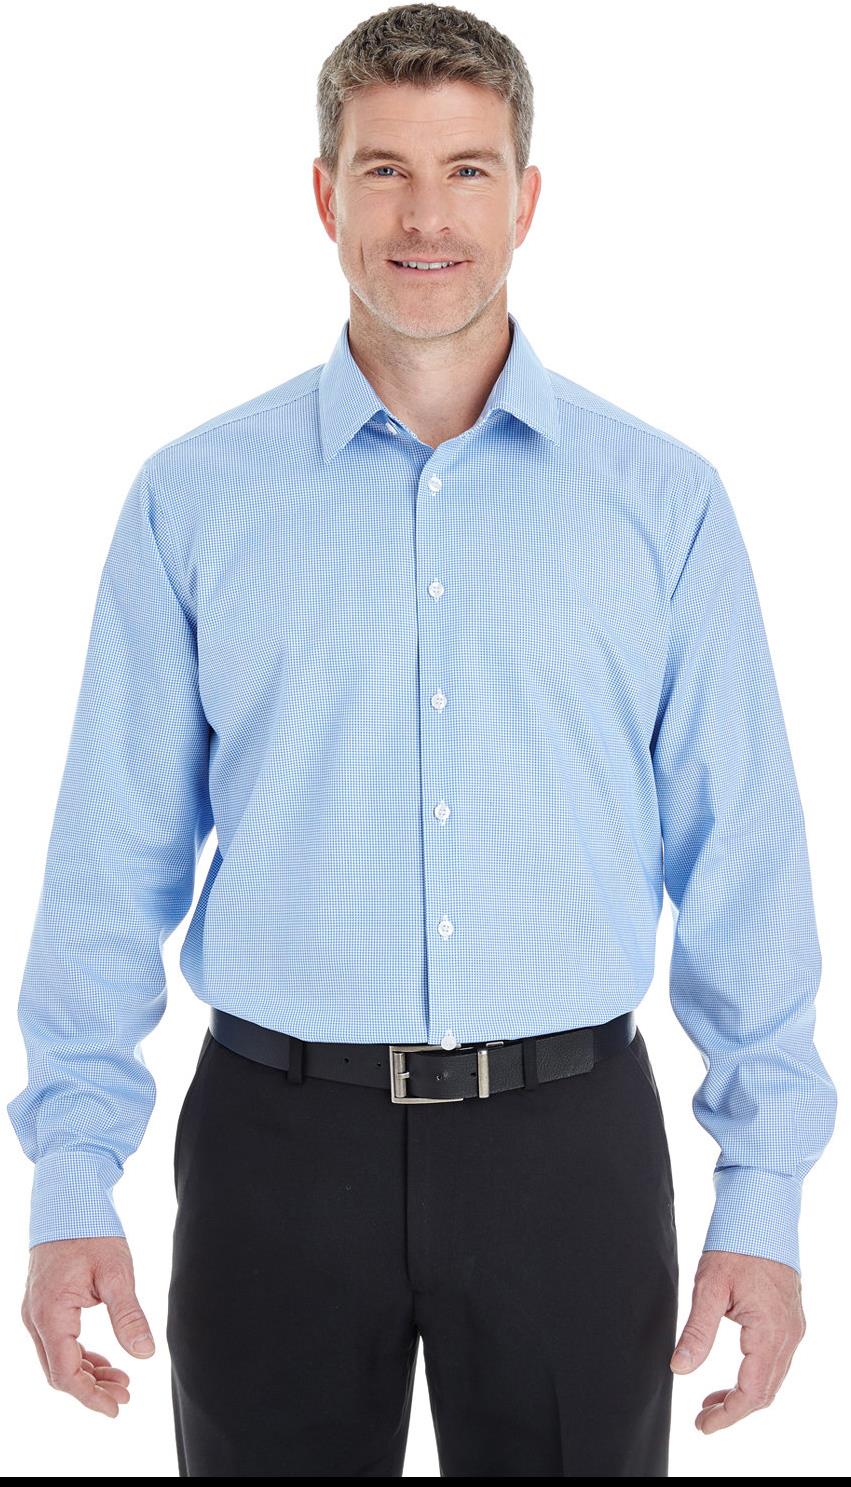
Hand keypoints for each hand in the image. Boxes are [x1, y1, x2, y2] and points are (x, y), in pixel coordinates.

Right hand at [20, 1235, 155, 1415]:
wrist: (67, 1199)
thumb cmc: (91, 1230)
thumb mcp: (117, 1273)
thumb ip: (128, 1316)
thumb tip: (145, 1355)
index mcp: (50, 1314)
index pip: (65, 1373)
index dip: (90, 1396)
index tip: (116, 1407)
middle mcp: (34, 1317)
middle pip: (58, 1372)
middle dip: (91, 1389)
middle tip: (125, 1395)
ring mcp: (35, 1311)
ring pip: (57, 1358)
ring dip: (86, 1373)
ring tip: (121, 1381)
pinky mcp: (43, 1304)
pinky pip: (57, 1341)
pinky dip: (79, 1355)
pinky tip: (103, 1360)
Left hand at [670, 1250, 805, 1432]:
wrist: (762, 1212)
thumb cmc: (737, 1244)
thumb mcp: (709, 1287)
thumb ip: (697, 1331)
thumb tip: (680, 1368)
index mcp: (771, 1332)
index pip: (752, 1392)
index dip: (727, 1415)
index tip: (702, 1425)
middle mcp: (789, 1335)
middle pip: (766, 1391)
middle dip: (734, 1410)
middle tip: (702, 1418)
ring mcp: (793, 1327)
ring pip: (772, 1378)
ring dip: (744, 1394)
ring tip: (711, 1400)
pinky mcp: (789, 1318)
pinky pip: (775, 1360)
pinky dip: (754, 1375)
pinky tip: (732, 1374)